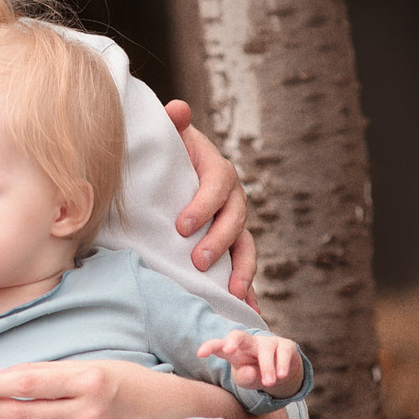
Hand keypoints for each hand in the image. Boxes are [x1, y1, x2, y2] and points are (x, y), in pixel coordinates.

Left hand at [164, 99, 258, 308]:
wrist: (174, 176)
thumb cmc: (169, 159)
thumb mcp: (170, 141)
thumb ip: (174, 126)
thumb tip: (178, 109)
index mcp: (218, 172)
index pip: (218, 186)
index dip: (203, 205)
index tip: (182, 225)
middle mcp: (233, 199)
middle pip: (235, 220)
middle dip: (219, 242)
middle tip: (198, 261)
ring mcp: (236, 225)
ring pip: (246, 247)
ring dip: (243, 270)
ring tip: (233, 292)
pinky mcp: (233, 247)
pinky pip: (244, 269)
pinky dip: (248, 289)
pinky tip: (249, 310)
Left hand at [196, 330, 301, 395]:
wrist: (280, 374)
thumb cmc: (255, 374)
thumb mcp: (247, 380)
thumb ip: (245, 377)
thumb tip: (248, 372)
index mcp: (234, 352)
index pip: (219, 346)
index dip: (210, 347)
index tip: (200, 354)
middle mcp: (249, 343)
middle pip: (239, 336)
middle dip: (232, 340)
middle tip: (228, 350)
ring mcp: (268, 342)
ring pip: (265, 349)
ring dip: (266, 366)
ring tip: (268, 383)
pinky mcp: (285, 345)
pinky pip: (283, 352)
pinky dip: (282, 364)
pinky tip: (281, 375)